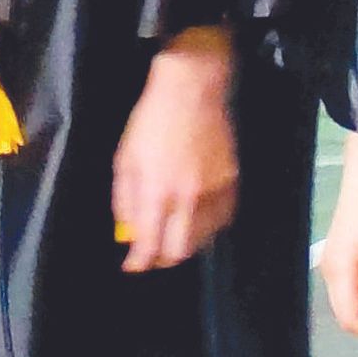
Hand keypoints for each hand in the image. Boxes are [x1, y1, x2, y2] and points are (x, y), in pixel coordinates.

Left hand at [114, 28, 238, 270]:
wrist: (192, 91)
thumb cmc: (150, 122)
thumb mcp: (125, 160)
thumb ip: (125, 202)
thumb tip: (128, 234)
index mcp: (157, 192)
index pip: (149, 245)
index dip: (139, 262)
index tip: (131, 265)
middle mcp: (188, 198)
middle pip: (179, 251)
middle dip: (162, 259)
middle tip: (152, 255)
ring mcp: (214, 192)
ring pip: (202, 239)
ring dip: (183, 243)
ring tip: (171, 235)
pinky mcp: (232, 183)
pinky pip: (220, 220)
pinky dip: (206, 228)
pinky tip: (194, 219)